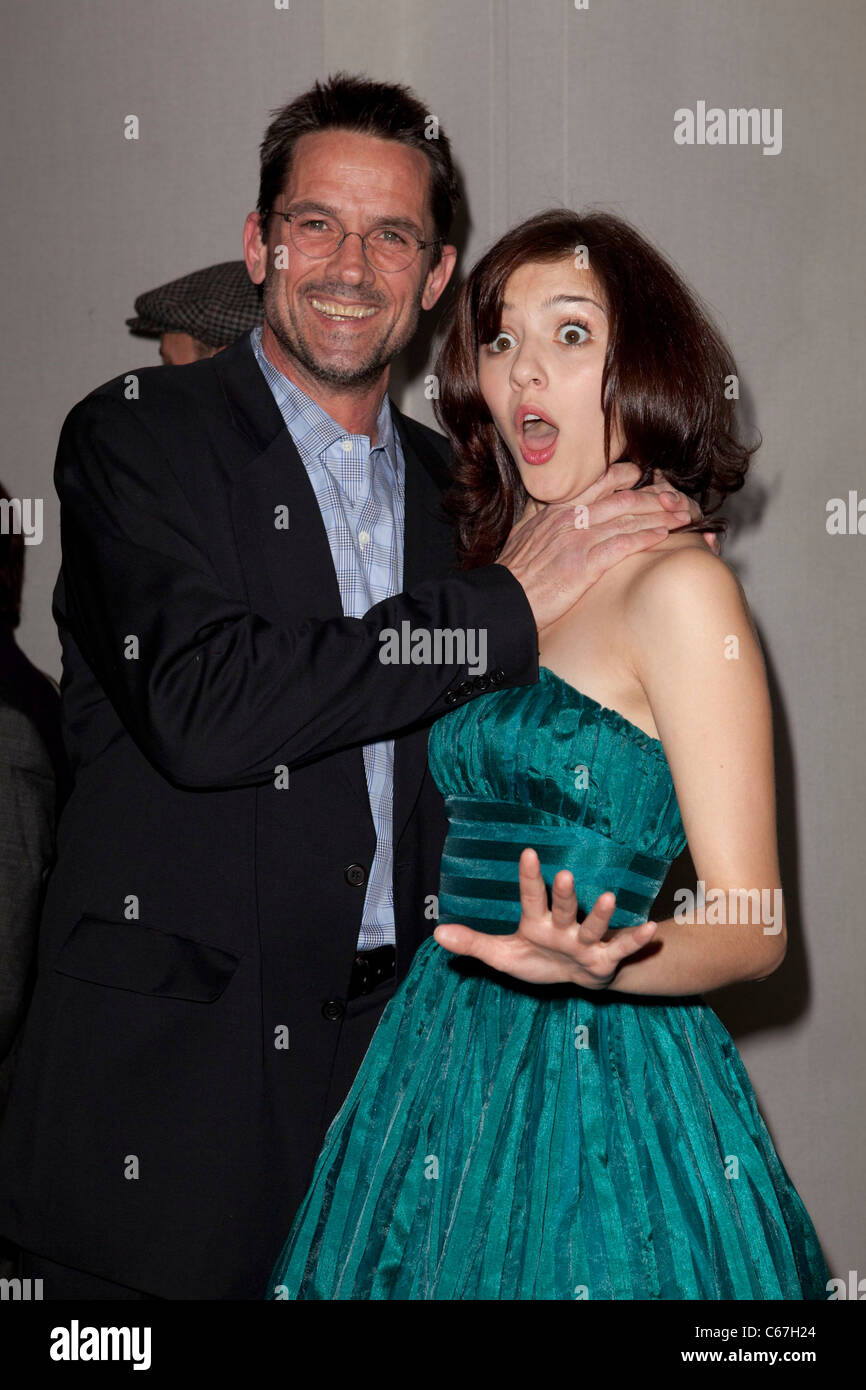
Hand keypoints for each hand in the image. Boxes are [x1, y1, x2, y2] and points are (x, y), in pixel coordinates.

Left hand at [433, 846, 658, 988]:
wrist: (577, 977)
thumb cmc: (538, 959)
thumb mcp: (502, 955)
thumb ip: (473, 943)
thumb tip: (437, 933)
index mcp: (537, 923)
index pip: (530, 897)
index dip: (529, 877)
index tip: (529, 852)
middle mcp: (563, 927)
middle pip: (563, 908)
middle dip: (564, 894)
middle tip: (565, 875)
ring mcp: (585, 942)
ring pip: (593, 926)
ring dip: (601, 913)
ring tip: (610, 897)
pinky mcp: (604, 960)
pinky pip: (621, 950)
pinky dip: (636, 940)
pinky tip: (650, 929)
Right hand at [499, 463, 698, 631]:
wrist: (503, 600)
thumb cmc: (512, 573)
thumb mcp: (522, 535)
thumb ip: (538, 517)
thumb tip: (543, 507)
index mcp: (558, 511)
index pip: (599, 484)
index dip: (627, 477)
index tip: (646, 477)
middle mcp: (571, 519)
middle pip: (622, 499)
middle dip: (655, 498)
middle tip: (678, 499)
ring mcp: (577, 540)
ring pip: (627, 519)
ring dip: (660, 517)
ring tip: (683, 517)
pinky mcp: (583, 564)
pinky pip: (621, 545)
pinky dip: (644, 538)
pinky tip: (662, 536)